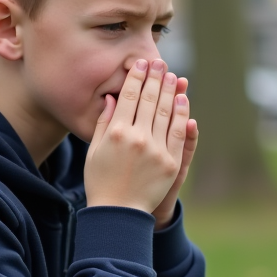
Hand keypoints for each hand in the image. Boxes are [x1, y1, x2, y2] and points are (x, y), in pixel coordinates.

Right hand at [85, 58, 192, 215]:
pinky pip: (178, 132)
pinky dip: (181, 114)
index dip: (137, 77)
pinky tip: (182, 100)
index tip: (142, 63)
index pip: (129, 96)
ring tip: (173, 77)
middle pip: (150, 100)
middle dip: (156, 78)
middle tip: (161, 63)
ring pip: (166, 112)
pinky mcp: (170, 162)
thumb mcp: (94, 150)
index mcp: (116, 133)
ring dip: (171, 91)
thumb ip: (103, 122)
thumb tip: (111, 97)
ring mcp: (155, 150)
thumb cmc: (101, 180)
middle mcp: (136, 138)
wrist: (119, 212)